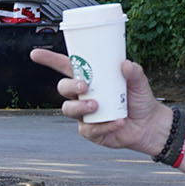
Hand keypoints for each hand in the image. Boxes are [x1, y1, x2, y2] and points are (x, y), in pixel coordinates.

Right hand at [29, 49, 169, 153]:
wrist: (149, 125)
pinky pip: (88, 129)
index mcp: (90, 79)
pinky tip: (116, 121)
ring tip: (98, 106)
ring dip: (81, 107)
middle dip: (70, 86)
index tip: (35, 54)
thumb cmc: (140, 99)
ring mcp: (85, 114)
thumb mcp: (139, 81)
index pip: (65, 67)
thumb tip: (125, 65)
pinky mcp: (91, 131)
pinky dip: (103, 126)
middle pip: (63, 88)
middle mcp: (83, 96)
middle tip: (85, 87)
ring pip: (69, 109)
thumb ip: (134, 71)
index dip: (49, 60)